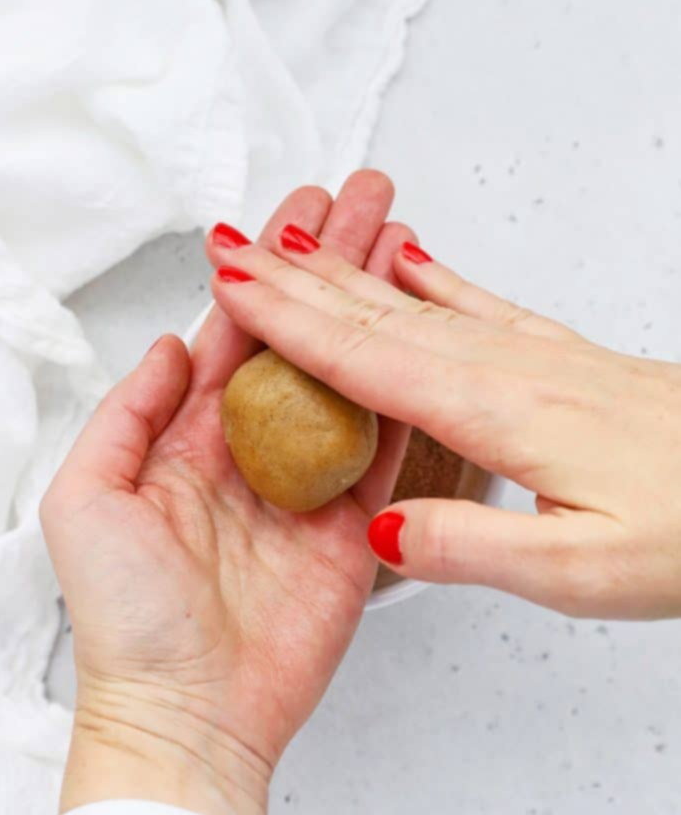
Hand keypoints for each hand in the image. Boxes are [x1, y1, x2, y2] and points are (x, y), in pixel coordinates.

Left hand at [39, 171, 414, 814]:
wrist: (190, 714)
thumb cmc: (128, 622)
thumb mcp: (87, 500)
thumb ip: (127, 414)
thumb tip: (170, 347)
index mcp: (188, 439)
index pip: (238, 334)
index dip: (270, 273)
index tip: (298, 217)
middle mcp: (251, 453)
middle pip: (302, 342)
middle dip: (333, 272)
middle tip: (366, 208)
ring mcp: (305, 487)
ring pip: (349, 383)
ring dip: (376, 318)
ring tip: (403, 254)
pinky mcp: (350, 526)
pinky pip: (383, 454)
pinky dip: (406, 400)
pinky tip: (422, 347)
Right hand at [209, 232, 680, 619]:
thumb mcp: (583, 572)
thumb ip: (474, 547)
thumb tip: (378, 529)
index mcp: (502, 415)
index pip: (368, 360)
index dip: (290, 323)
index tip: (232, 285)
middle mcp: (513, 370)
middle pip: (380, 316)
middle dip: (298, 281)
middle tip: (235, 247)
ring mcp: (540, 357)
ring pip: (420, 302)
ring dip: (349, 273)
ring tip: (298, 243)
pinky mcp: (563, 361)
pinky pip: (479, 304)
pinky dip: (433, 277)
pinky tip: (411, 260)